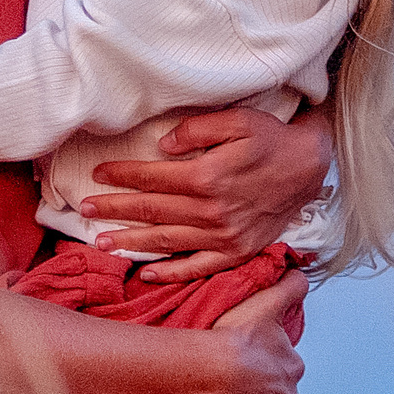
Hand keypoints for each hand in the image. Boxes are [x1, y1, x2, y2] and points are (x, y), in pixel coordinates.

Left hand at [77, 106, 332, 282]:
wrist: (310, 167)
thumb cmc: (271, 139)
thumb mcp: (237, 120)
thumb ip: (196, 130)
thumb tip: (161, 147)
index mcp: (207, 177)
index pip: (152, 178)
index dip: (122, 175)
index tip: (98, 174)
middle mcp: (211, 211)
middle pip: (151, 211)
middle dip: (114, 210)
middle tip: (84, 210)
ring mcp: (224, 236)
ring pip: (167, 241)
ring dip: (131, 242)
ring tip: (101, 243)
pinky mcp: (237, 251)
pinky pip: (198, 266)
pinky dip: (172, 272)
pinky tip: (147, 273)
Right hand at [205, 273, 307, 393]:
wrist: (210, 374)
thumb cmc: (236, 338)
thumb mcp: (266, 304)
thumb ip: (289, 289)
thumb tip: (302, 274)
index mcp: (293, 369)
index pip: (283, 367)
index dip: (264, 361)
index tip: (244, 358)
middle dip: (257, 389)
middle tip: (230, 378)